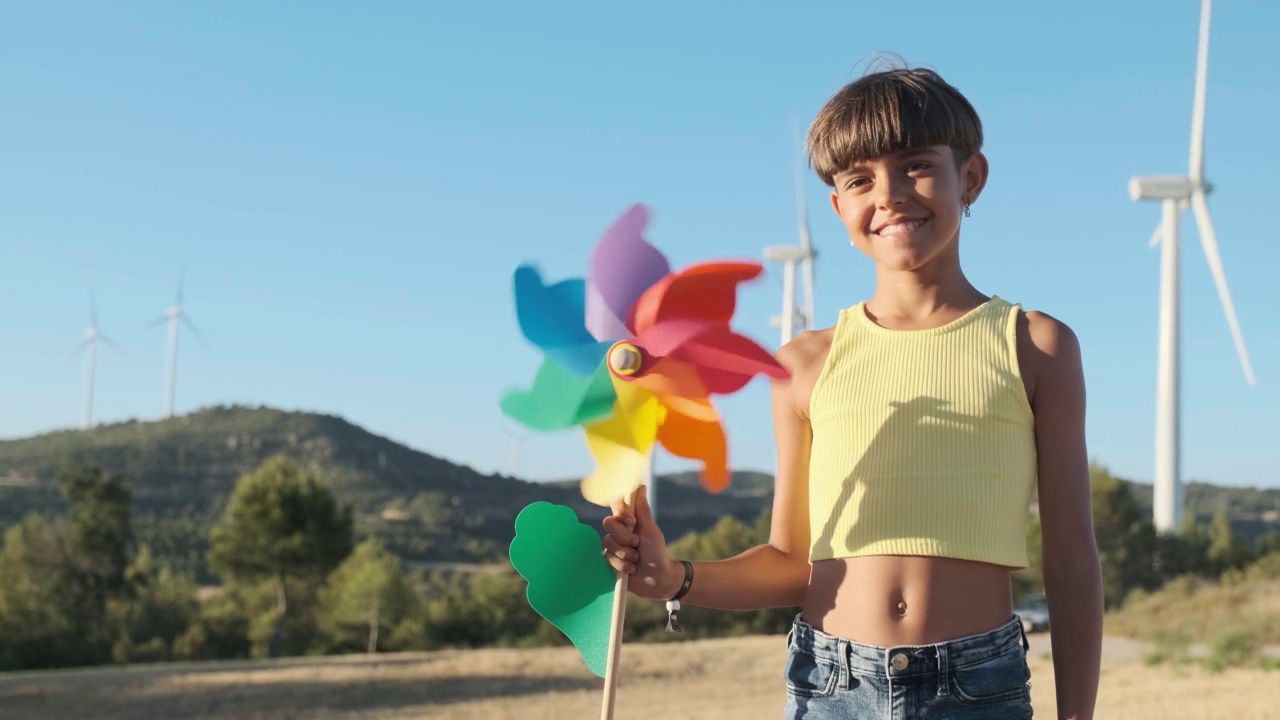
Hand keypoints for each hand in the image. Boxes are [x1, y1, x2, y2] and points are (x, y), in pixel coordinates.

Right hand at [601, 484, 680, 599]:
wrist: (657, 579)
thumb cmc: (657, 553)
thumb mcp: (651, 531)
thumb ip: (643, 511)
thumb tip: (641, 486)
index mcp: (629, 521)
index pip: (615, 505)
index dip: (619, 511)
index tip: (631, 521)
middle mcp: (619, 531)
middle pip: (608, 523)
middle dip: (624, 537)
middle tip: (637, 544)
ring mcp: (613, 546)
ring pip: (608, 543)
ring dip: (626, 553)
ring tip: (637, 559)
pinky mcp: (609, 561)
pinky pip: (608, 558)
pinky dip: (623, 565)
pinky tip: (632, 569)